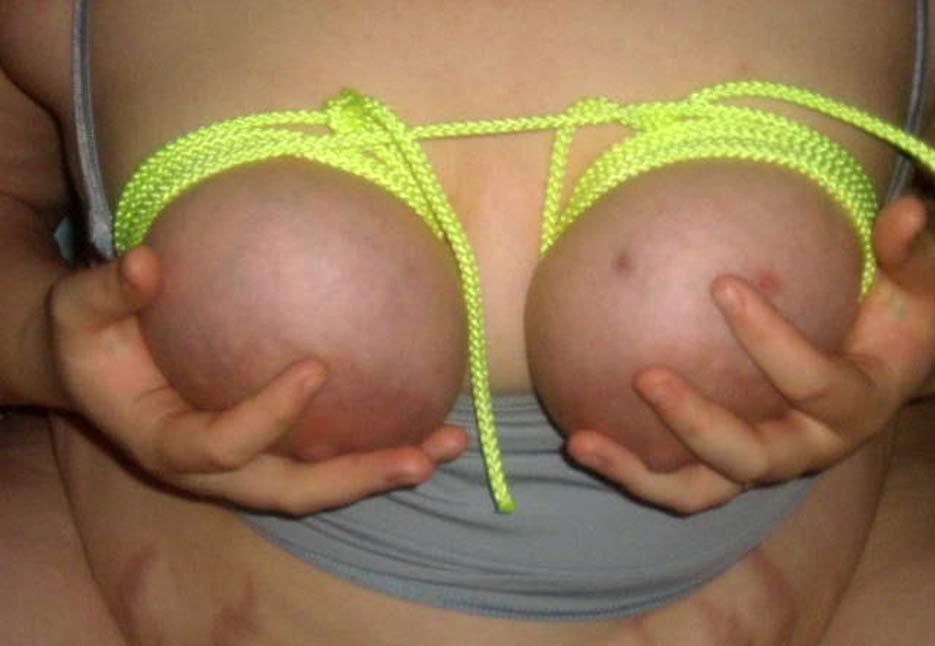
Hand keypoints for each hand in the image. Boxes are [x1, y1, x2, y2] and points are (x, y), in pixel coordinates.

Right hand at [48, 245, 467, 513]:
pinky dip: (375, 438)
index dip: (269, 416)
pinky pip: (325, 451)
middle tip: (420, 457)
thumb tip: (147, 262)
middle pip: (293, 491)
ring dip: (385, 466)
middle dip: (358, 477)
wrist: (96, 371)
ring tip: (448, 443)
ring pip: (320, 482)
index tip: (317, 367)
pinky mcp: (270, 444)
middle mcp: (215, 469)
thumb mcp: (79, 312)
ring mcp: (247, 462)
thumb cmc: (89, 340)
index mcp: (166, 443)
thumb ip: (107, 292)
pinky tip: (426, 413)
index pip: (224, 445)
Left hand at [566, 196, 934, 513]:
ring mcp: (761, 464)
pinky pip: (676, 481)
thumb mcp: (914, 285)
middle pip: (752, 457)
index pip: (814, 384)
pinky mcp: (725, 468)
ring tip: (579, 441)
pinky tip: (578, 436)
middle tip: (646, 376)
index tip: (722, 284)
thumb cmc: (893, 319)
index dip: (771, 342)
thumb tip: (912, 207)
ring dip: (639, 472)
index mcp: (855, 406)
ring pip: (701, 489)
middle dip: (697, 422)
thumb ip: (908, 253)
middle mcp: (808, 448)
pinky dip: (630, 469)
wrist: (876, 371)